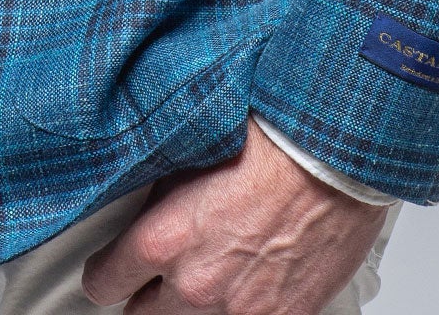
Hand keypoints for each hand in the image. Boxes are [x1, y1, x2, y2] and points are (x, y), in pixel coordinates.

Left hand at [81, 118, 389, 314]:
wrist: (335, 155)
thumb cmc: (272, 141)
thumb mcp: (190, 156)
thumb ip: (158, 196)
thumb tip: (140, 208)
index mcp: (164, 239)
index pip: (103, 282)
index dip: (108, 269)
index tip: (116, 263)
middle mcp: (196, 284)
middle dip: (148, 291)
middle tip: (161, 268)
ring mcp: (238, 311)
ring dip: (192, 304)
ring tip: (209, 271)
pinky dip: (238, 309)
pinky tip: (246, 282)